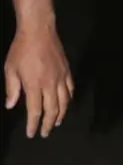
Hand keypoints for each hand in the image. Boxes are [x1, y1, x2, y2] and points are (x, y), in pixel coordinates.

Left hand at [5, 23, 73, 137]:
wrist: (38, 31)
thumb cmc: (21, 49)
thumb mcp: (10, 69)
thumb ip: (12, 89)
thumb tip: (11, 105)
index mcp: (34, 85)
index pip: (35, 111)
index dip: (33, 124)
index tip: (31, 133)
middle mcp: (50, 84)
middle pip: (52, 110)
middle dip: (48, 124)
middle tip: (45, 132)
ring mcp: (61, 77)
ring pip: (64, 102)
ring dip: (61, 114)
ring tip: (56, 122)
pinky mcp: (67, 70)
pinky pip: (70, 89)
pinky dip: (69, 99)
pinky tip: (67, 102)